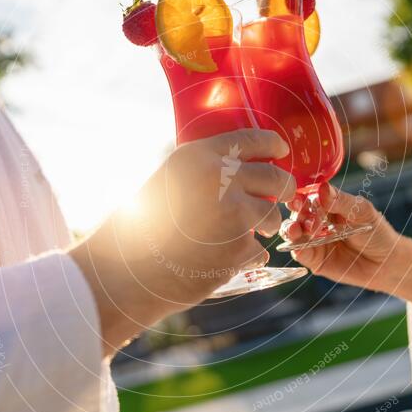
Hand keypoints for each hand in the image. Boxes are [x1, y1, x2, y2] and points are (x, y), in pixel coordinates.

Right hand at [70, 129, 295, 355]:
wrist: (128, 272)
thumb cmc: (141, 227)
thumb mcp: (169, 181)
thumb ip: (204, 171)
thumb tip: (242, 169)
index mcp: (200, 156)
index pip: (252, 139)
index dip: (273, 144)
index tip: (281, 151)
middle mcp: (221, 179)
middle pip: (275, 178)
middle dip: (283, 189)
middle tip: (282, 196)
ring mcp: (234, 214)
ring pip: (272, 216)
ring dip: (265, 225)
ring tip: (243, 233)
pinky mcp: (239, 248)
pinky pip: (258, 249)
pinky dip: (247, 255)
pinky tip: (224, 258)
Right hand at [282, 183, 411, 317]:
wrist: (386, 262)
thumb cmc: (376, 232)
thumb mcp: (362, 212)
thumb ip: (342, 202)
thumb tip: (322, 188)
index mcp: (326, 204)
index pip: (308, 196)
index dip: (300, 196)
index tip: (298, 197)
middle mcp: (316, 220)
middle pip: (297, 213)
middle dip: (297, 214)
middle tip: (302, 216)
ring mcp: (313, 240)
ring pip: (292, 232)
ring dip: (290, 230)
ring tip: (294, 230)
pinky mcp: (314, 259)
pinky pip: (300, 253)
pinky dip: (296, 249)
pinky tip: (299, 246)